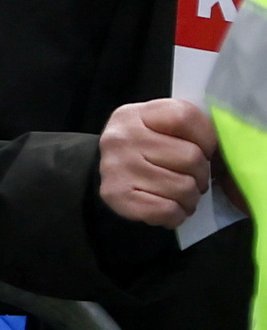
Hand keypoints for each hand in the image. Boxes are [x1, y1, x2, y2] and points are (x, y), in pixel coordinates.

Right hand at [99, 95, 218, 230]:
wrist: (106, 171)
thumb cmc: (145, 150)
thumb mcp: (162, 127)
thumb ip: (190, 130)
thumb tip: (224, 151)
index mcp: (138, 114)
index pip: (186, 117)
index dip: (206, 138)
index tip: (202, 149)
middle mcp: (123, 138)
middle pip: (191, 157)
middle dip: (201, 174)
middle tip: (193, 179)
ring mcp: (116, 167)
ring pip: (183, 188)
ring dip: (190, 198)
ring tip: (181, 196)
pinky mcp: (115, 196)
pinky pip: (166, 210)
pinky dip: (175, 215)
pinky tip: (170, 209)